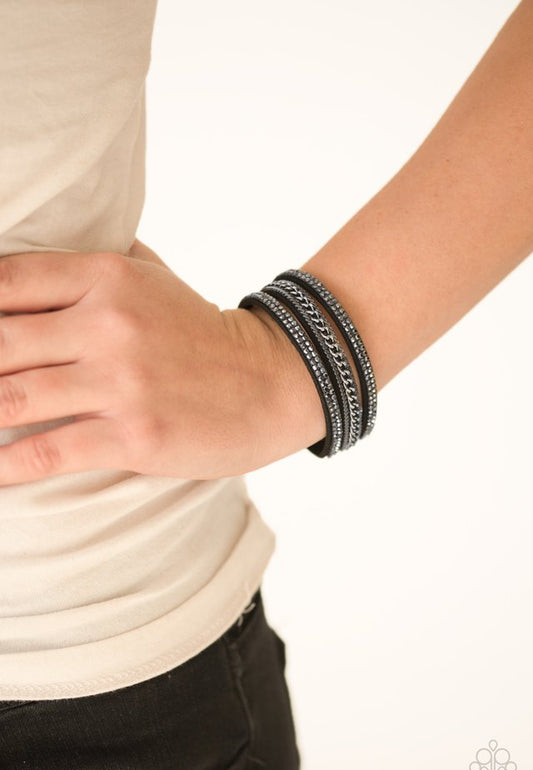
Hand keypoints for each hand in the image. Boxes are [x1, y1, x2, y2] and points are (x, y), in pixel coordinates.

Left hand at [0, 239, 324, 485]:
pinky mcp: (133, 435)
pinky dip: (4, 465)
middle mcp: (109, 324)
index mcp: (108, 277)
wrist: (270, 381)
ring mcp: (121, 381)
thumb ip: (98, 258)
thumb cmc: (201, 332)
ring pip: (9, 398)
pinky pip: (45, 452)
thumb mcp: (154, 276)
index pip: (5, 279)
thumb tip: (41, 246)